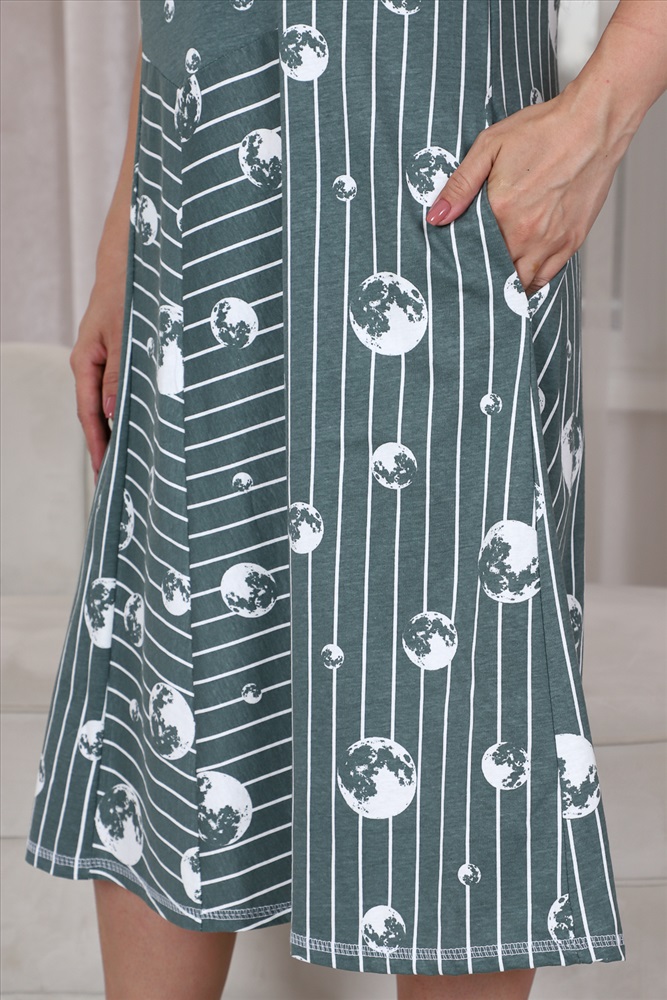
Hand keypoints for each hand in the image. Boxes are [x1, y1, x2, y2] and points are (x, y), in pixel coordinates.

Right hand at [69, 275, 124, 481]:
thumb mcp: (124, 334)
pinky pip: (121, 391)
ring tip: (131, 462)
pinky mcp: (119, 358)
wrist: (130, 265)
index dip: (98, 445)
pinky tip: (141, 426)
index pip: (89, 414)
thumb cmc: (125, 293)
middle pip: (96, 415)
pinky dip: (130, 411)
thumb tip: (112, 412)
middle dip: (107, 447)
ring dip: (120, 431)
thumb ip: (119, 373)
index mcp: (85, 362)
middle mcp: (92, 366)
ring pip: (110, 405)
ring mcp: (104, 362)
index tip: (104, 472)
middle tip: (119, 480)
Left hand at [425, 86, 621, 296]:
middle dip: (483, 279)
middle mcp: (527, 234)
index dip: (464, 265)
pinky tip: (521, 275)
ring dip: (507, 286)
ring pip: (522, 283)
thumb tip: (435, 217)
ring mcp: (551, 241)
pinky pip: (547, 277)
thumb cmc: (542, 131)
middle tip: (473, 278)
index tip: (457, 266)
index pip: (473, 256)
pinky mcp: (572, 241)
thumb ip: (460, 185)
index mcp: (503, 213)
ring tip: (494, 281)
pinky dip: (531, 282)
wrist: (593, 124)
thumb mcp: (489, 147)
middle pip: (497, 276)